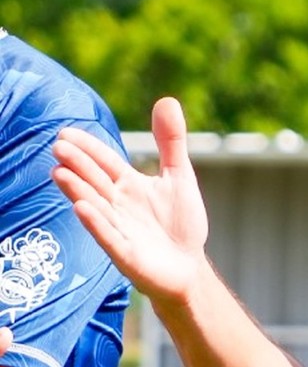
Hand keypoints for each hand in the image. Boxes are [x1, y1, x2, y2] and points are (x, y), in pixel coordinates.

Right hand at [52, 97, 211, 305]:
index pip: (105, 162)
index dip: (89, 148)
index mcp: (129, 185)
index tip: (66, 132)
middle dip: (78, 165)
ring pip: (95, 206)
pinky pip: (108, 236)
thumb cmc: (181, 223)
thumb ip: (171, 142)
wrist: (189, 267)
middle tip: (59, 146)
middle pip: (95, 181)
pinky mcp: (125, 254)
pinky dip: (97, 223)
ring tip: (59, 173)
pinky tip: (83, 208)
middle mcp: (118, 205)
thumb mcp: (180, 176)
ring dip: (78, 191)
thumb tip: (166, 99)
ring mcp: (119, 229)